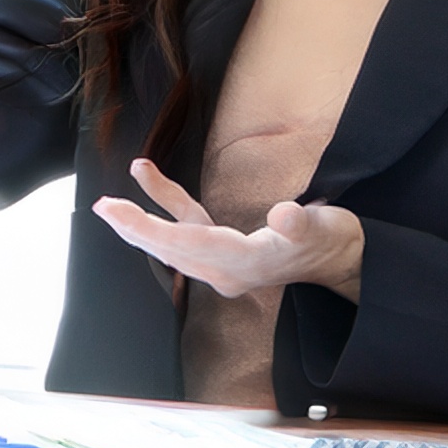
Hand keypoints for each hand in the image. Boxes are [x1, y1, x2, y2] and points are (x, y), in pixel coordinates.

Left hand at [92, 159, 364, 303]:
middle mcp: (229, 271)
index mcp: (246, 264)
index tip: (121, 215)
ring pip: (175, 242)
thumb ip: (302, 222)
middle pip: (173, 250)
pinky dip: (167, 204)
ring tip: (110, 204)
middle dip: (135, 230)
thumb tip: (284, 214)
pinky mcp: (228, 250)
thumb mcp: (323, 227)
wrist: (345, 259)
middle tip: (103, 208)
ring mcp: (225, 263)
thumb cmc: (333, 240)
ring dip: (143, 222)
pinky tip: (146, 176)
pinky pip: (190, 227)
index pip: (190, 245)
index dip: (153, 228)